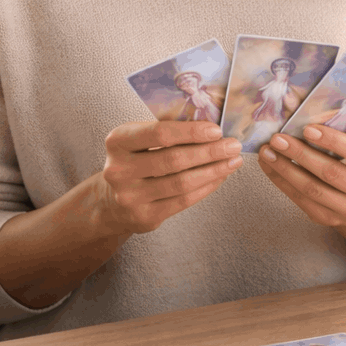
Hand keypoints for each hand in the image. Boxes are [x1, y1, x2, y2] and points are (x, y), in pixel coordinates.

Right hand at [96, 120, 241, 234]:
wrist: (113, 201)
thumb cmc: (136, 161)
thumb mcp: (140, 141)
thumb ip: (169, 132)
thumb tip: (214, 129)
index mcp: (118, 141)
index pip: (159, 134)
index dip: (191, 132)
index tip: (217, 130)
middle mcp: (119, 169)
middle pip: (174, 159)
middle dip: (210, 152)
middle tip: (233, 146)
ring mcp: (130, 196)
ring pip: (182, 183)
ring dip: (213, 170)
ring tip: (233, 161)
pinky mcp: (144, 216)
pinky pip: (183, 201)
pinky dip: (207, 187)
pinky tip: (220, 177)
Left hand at [258, 126, 345, 227]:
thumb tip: (314, 108)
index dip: (333, 140)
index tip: (308, 128)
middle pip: (332, 173)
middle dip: (301, 154)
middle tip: (278, 138)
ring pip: (312, 190)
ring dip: (285, 169)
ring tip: (267, 152)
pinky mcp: (328, 219)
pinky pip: (301, 200)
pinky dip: (282, 182)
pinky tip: (270, 166)